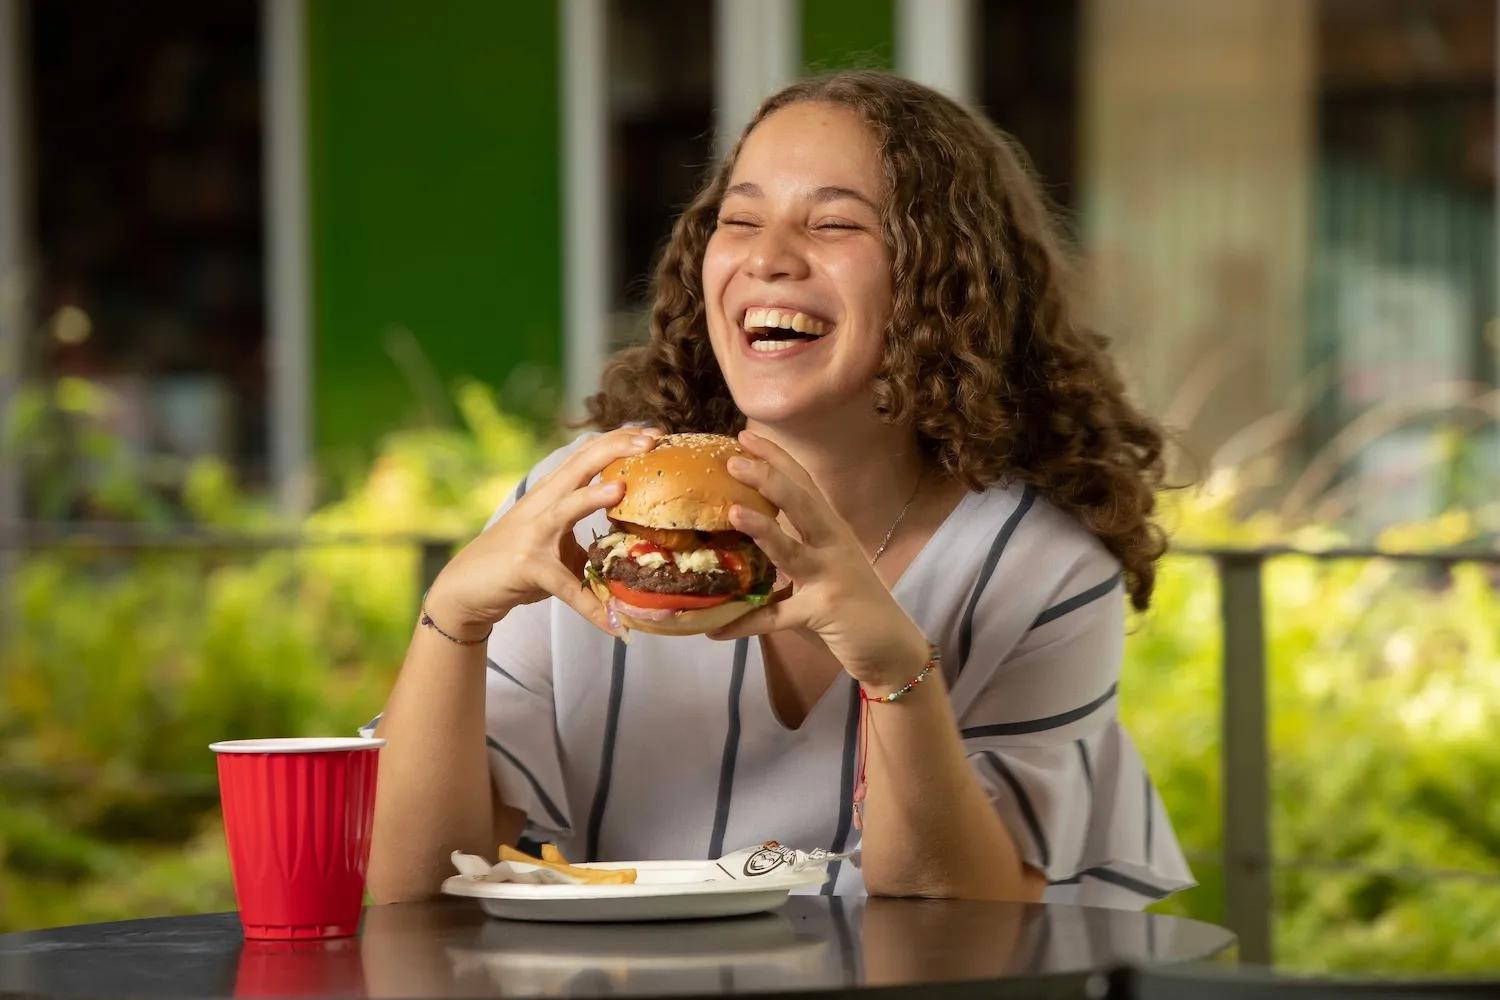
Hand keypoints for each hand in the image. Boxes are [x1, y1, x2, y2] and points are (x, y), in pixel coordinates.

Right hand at [425, 426, 662, 637]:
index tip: (654, 431)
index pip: (587, 453)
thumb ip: (587, 535)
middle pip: (580, 464)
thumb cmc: (517, 560)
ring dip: (592, 497)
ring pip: (565, 508)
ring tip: (620, 489)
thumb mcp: (554, 538)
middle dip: (616, 448)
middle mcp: (543, 504)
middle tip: (652, 440)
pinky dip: (590, 606)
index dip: (619, 438)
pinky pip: (566, 587)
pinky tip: (613, 622)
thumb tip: (636, 545)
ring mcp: (533, 534)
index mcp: (552, 492)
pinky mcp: (528, 567)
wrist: (466, 588)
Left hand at [707, 430, 929, 688]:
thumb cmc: (853, 604)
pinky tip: (716, 628)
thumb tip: (744, 538)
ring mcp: (831, 577)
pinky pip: (778, 618)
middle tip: (733, 459)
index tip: (743, 435)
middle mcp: (834, 545)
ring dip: (763, 531)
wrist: (891, 647)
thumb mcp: (825, 567)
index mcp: (832, 530)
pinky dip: (746, 623)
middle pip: (802, 503)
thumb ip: (792, 551)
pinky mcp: (825, 612)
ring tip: (733, 513)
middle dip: (768, 479)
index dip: (775, 457)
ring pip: (794, 550)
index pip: (803, 483)